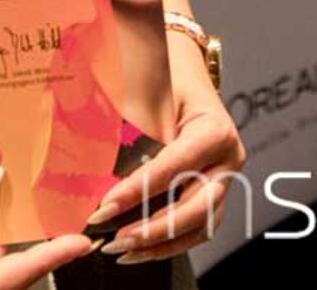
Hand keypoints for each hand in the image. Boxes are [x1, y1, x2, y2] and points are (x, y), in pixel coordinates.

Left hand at [87, 81, 245, 265]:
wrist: (183, 67)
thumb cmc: (164, 74)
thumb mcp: (146, 92)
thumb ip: (126, 128)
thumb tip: (89, 166)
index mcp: (214, 130)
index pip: (174, 168)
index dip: (138, 191)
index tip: (105, 206)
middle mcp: (227, 159)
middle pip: (196, 208)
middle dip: (153, 229)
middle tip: (116, 239)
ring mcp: (225, 178)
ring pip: (200, 225)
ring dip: (160, 244)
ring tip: (122, 250)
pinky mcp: (214, 190)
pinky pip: (197, 225)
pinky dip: (168, 241)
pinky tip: (138, 248)